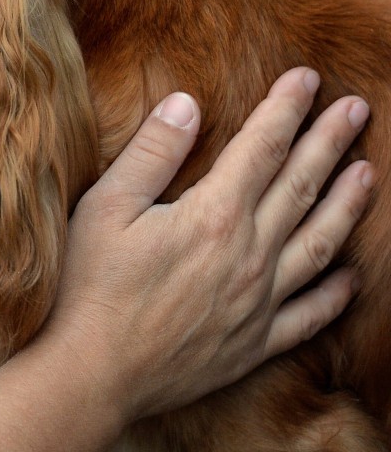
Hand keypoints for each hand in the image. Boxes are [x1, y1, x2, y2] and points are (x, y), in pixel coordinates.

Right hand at [40, 67, 370, 421]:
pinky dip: (337, 291)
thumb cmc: (89, 287)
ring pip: (319, 244)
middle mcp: (249, 255)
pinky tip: (351, 274)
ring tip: (368, 173)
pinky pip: (311, 314)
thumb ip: (151, 153)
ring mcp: (259, 302)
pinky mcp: (255, 343)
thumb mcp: (104, 207)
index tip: (307, 78)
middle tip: (356, 108)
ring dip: (347, 205)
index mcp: (213, 215)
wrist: (92, 373)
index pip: (262, 148)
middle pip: (301, 187)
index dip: (286, 109)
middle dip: (331, 142)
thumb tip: (188, 104)